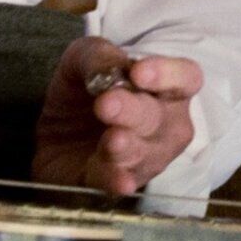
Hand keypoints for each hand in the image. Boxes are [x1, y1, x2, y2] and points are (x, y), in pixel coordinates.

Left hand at [32, 36, 202, 195]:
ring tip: (112, 140)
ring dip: (129, 147)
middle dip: (134, 111)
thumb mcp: (82, 60)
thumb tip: (111, 66)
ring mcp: (147, 158)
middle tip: (106, 104)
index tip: (139, 72)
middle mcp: (167, 125)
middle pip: (162, 118)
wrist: (54, 136)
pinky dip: (119, 181)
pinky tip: (120, 181)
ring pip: (146, 154)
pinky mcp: (116, 182)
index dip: (168, 75)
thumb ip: (98, 57)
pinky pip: (122, 183)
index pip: (186, 79)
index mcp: (166, 89)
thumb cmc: (82, 92)